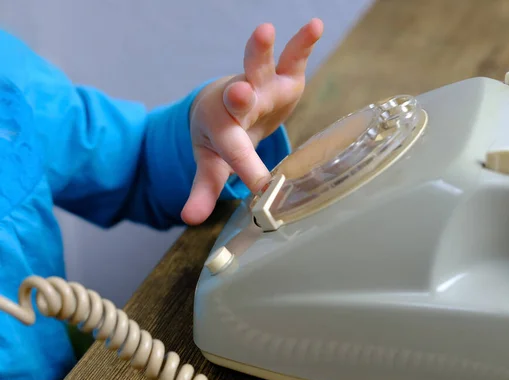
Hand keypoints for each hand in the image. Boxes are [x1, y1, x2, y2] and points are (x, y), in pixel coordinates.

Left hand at [181, 18, 322, 224]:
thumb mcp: (212, 162)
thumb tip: (189, 220)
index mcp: (222, 129)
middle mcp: (239, 103)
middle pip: (238, 99)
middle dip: (239, 97)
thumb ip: (203, 189)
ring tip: (264, 31)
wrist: (226, 101)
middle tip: (238, 94)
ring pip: (258, 67)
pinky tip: (315, 26)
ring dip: (260, 51)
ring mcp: (261, 86)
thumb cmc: (221, 134)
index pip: (235, 151)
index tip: (263, 187)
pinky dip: (303, 42)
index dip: (248, 167)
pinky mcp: (283, 76)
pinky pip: (293, 56)